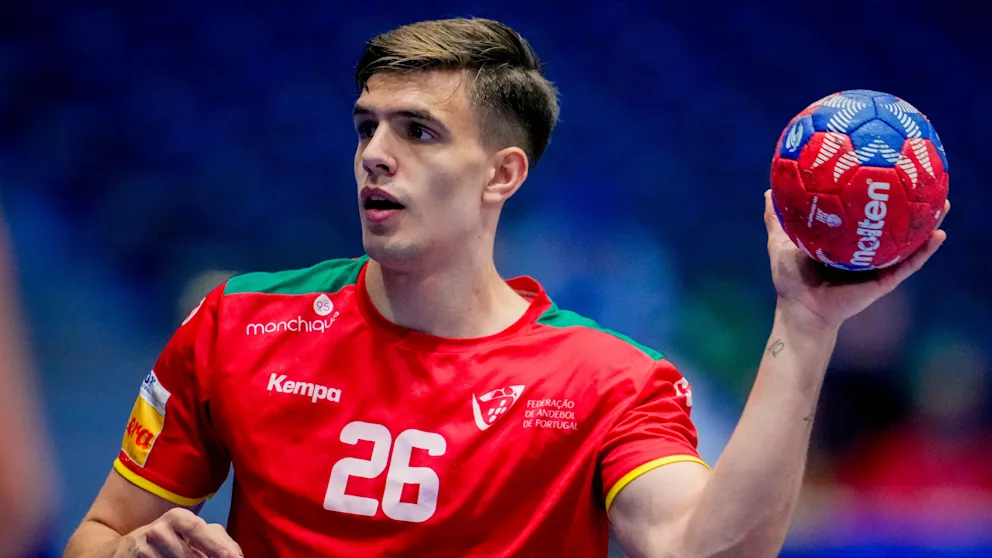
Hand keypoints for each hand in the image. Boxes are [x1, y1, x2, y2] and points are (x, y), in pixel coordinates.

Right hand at [117, 508, 242, 557]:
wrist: (123, 549)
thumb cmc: (169, 540)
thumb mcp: (191, 533)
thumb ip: (216, 540)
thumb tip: (236, 555)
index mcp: (177, 517)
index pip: (199, 529)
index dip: (216, 545)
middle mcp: (159, 529)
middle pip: (186, 552)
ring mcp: (145, 548)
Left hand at [763, 189, 947, 331]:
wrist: (800, 310)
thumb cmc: (791, 279)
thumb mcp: (782, 242)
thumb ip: (777, 219)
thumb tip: (769, 192)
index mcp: (846, 240)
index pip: (865, 212)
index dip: (877, 194)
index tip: (888, 169)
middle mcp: (865, 251)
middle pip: (892, 223)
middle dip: (910, 204)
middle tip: (926, 180)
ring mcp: (877, 265)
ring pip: (908, 242)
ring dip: (927, 224)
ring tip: (944, 204)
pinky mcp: (884, 281)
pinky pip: (908, 264)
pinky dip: (924, 251)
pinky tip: (939, 235)